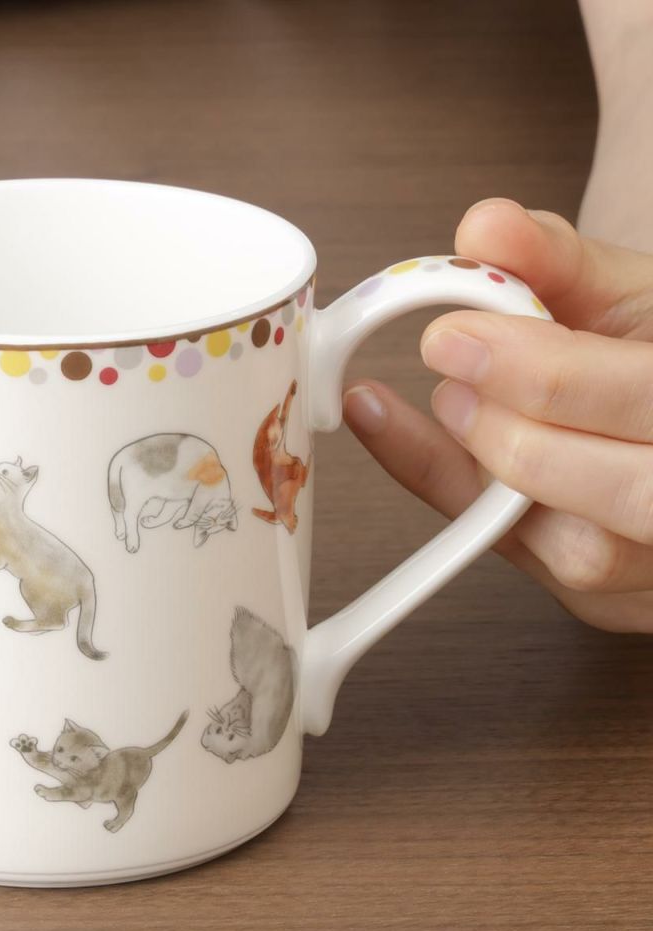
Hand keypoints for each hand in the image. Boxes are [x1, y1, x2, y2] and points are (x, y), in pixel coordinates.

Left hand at [345, 199, 652, 633]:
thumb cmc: (648, 358)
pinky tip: (407, 439)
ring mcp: (652, 569)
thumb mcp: (626, 295)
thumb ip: (558, 260)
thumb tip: (485, 226)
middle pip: (615, 492)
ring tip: (457, 405)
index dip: (538, 370)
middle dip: (510, 433)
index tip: (450, 335)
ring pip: (575, 552)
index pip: (642, 395)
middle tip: (450, 378)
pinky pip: (518, 561)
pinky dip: (456, 496)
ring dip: (488, 473)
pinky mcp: (604, 600)